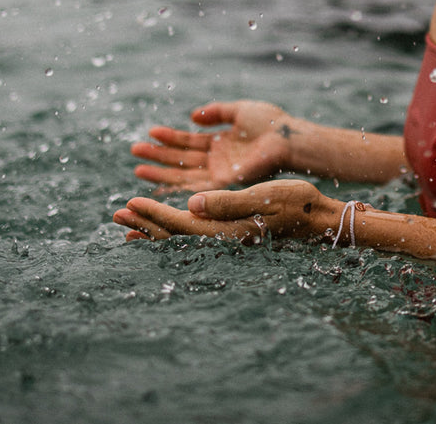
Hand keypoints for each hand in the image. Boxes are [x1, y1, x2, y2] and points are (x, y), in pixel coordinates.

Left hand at [113, 179, 332, 243]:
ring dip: (153, 228)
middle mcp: (223, 238)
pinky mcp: (231, 234)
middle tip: (115, 215)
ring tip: (128, 223)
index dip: (153, 214)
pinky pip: (193, 233)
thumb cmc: (296, 202)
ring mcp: (226, 239)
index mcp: (228, 229)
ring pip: (181, 236)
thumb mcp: (263, 195)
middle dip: (144, 224)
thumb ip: (227, 201)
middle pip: (174, 235)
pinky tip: (163, 225)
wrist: (320, 220)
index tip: (129, 203)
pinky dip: (172, 227)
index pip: (181, 224)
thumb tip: (192, 205)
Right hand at [129, 100, 294, 192]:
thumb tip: (193, 116)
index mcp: (222, 143)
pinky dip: (175, 184)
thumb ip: (216, 112)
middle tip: (134, 151)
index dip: (170, 138)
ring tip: (137, 166)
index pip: (190, 142)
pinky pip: (195, 185)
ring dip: (160, 170)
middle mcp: (218, 160)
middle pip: (181, 159)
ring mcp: (220, 172)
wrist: (286, 138)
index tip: (150, 132)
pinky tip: (158, 181)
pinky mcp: (224, 183)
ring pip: (183, 173)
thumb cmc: (269, 124)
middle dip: (158, 156)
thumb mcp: (239, 110)